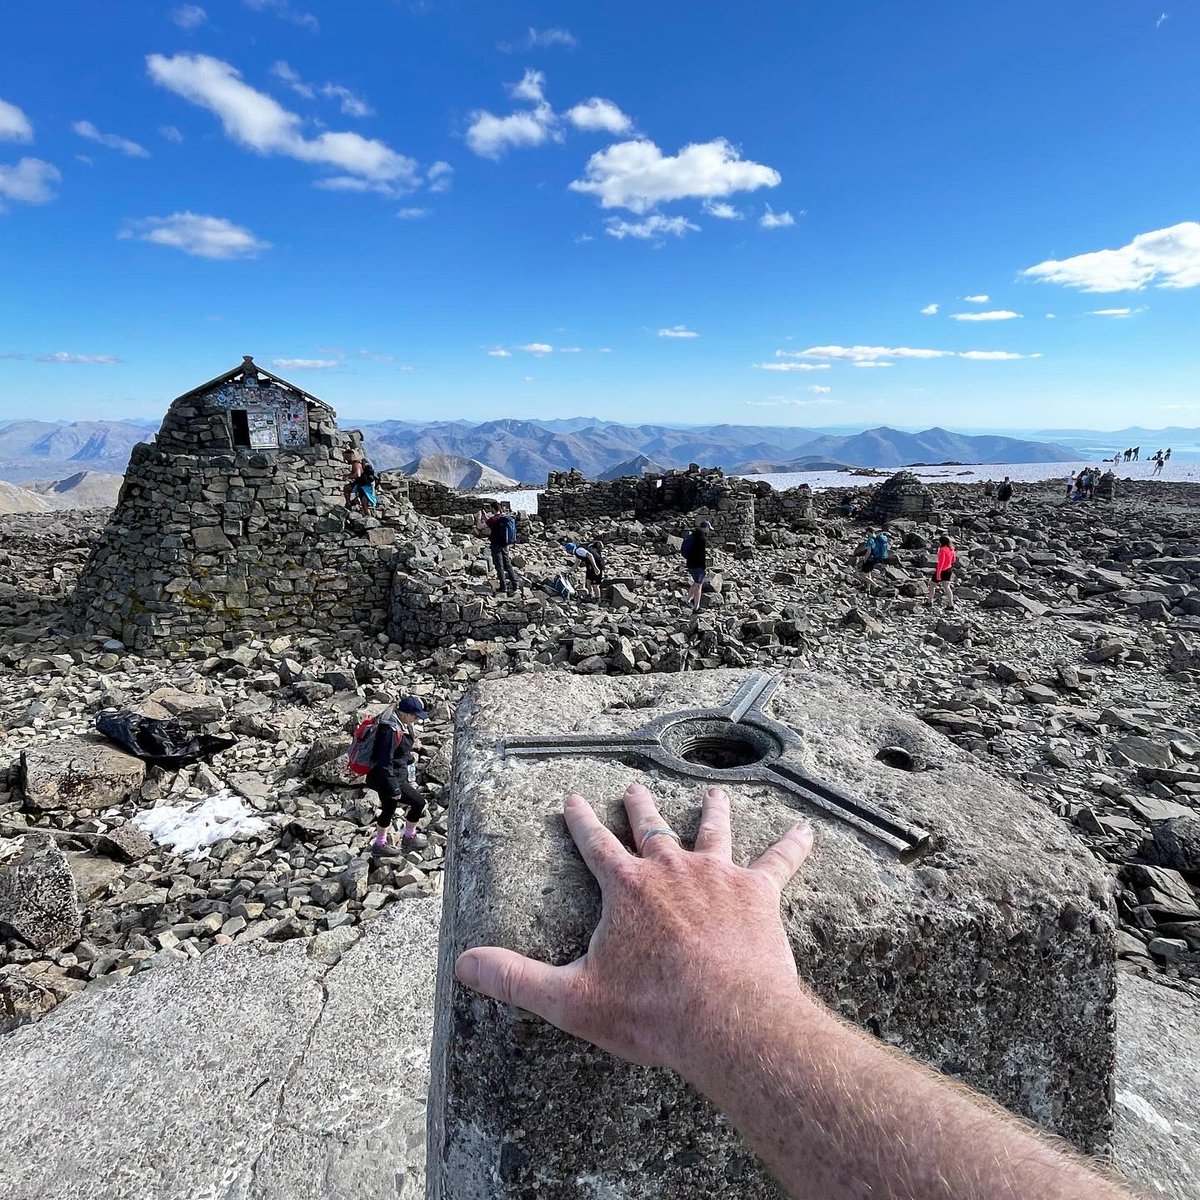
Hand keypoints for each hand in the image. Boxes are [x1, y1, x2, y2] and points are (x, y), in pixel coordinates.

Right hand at [455, 782, 812, 1076]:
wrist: (726, 1018)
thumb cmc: (651, 1011)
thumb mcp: (571, 999)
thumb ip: (515, 979)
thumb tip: (464, 963)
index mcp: (626, 888)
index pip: (595, 844)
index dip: (581, 821)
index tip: (573, 798)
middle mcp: (670, 870)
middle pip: (651, 828)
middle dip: (639, 806)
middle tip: (633, 785)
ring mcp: (717, 877)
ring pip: (712, 833)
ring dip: (712, 812)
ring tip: (714, 793)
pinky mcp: (759, 893)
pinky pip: (779, 861)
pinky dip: (793, 846)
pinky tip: (808, 830)